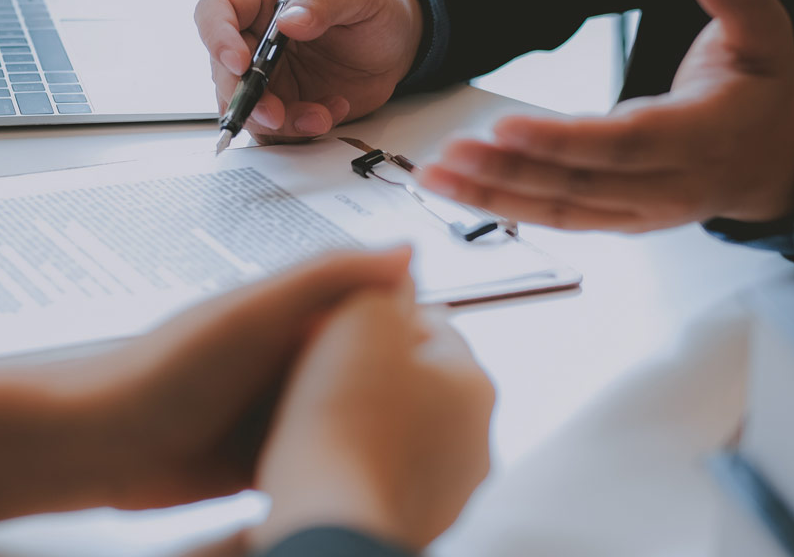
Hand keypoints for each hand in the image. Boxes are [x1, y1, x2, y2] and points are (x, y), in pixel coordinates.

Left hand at [0, 247, 415, 526]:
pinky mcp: (265, 458)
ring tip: (422, 453)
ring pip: (349, 419)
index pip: (375, 308)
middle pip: (369, 369)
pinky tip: (370, 482)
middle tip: (449, 414)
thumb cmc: (163, 371)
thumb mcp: (255, 311)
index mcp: (293, 312)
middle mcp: (289, 358)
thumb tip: (406, 251)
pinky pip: (319, 461)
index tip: (453, 349)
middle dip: (402, 388)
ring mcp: (277, 410)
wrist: (101, 446)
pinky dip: (342, 469)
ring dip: (375, 434)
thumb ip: (327, 277)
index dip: (415, 327)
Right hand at [194, 0, 422, 141]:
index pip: (217, 9)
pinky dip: (299, 130)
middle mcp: (254, 34)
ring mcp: (267, 73)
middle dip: (246, 97)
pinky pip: (275, 128)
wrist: (397, 40)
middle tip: (275, 114)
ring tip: (320, 115)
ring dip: (278, 121)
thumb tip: (290, 20)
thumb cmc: (372, 2)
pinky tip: (330, 113)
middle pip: (223, 69)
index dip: (218, 37)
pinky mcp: (283, 102)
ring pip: (246, 105)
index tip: (240, 63)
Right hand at [249, 282, 494, 551]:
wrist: (327, 517)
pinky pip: (383, 474)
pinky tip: (324, 459)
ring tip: (318, 416)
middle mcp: (475, 439)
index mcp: (475, 383)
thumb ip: (382, 282)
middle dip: (375, 368)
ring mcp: (448, 488)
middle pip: (418, 379)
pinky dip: (358, 463)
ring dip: (366, 419)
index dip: (378, 313)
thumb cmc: (344, 426)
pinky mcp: (414, 521)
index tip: (342, 321)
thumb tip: (395, 272)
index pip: (432, 323)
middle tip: (326, 366)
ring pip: (402, 429)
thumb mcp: (361, 317)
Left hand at [421, 0, 793, 229]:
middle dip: (508, 172)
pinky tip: (462, 191)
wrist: (774, 160)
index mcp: (704, 137)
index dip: (563, 140)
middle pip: (579, 184)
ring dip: (493, 196)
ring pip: (560, 210)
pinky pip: (560, 219)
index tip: (505, 126)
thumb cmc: (760, 91)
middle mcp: (670, 186)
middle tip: (449, 153)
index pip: (625, 143)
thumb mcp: (766, 32)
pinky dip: (508, 208)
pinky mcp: (620, 221)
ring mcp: (643, 212)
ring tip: (435, 175)